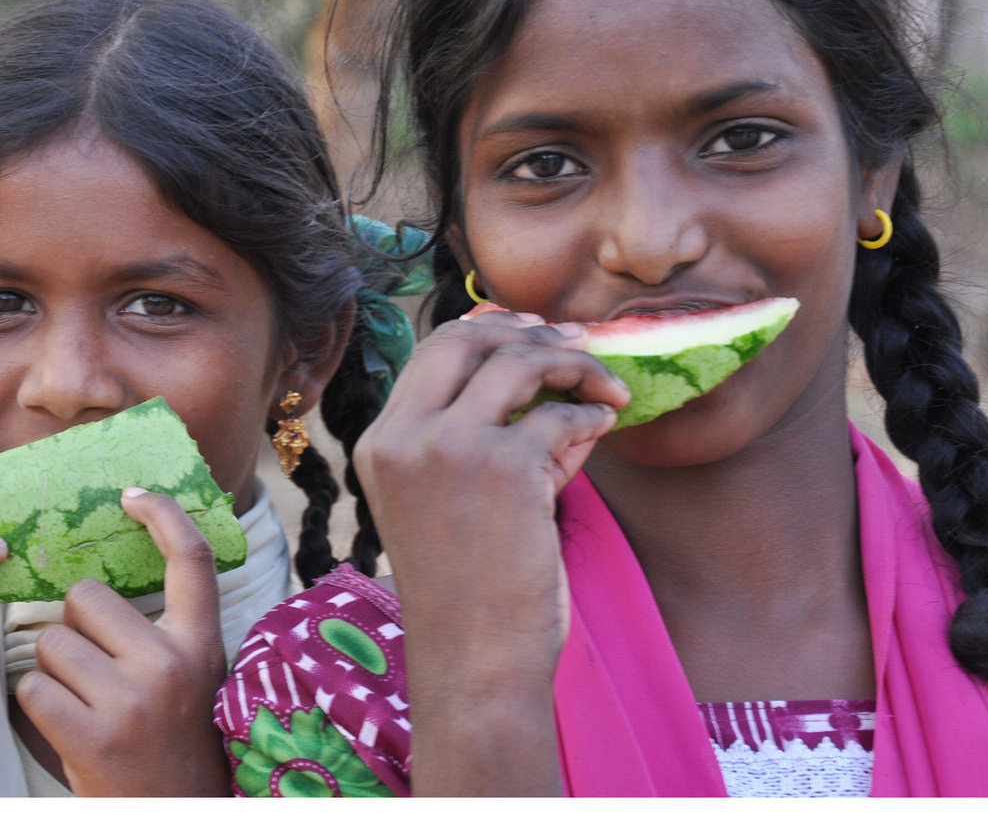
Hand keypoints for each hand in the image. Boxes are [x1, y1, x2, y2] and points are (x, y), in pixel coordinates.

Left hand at [15, 489, 230, 796]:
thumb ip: (166, 625)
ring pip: (51, 641)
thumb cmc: (171, 735)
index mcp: (201, 643)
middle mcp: (171, 665)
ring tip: (83, 700)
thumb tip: (113, 565)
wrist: (174, 812)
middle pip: (86, 597)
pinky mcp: (91, 736)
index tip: (132, 494)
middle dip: (75, 623)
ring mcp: (131, 701)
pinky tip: (66, 723)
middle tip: (95, 664)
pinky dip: (38, 702)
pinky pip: (32, 687)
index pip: (191, 559)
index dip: (163, 515)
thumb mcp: (190, 672)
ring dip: (53, 667)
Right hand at [351, 309, 628, 794]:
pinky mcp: (503, 467)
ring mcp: (449, 447)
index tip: (532, 328)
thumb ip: (479, 435)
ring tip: (607, 385)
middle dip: (529, 331)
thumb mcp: (447, 500)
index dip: (488, 328)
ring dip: (574, 364)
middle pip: (468, 338)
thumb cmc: (468, 591)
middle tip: (578, 341)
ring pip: (519, 362)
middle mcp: (403, 435)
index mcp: (380, 442)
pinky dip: (593, 415)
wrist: (475, 659)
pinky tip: (606, 426)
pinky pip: (561, 416)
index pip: (433, 351)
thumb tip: (548, 368)